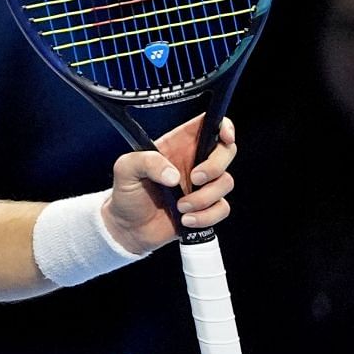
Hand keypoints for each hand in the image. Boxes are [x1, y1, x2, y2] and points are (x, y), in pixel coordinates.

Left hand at [103, 113, 237, 252]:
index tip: (225, 137)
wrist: (127, 228)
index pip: (209, 125)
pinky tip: (185, 219)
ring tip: (180, 206)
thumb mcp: (126, 169)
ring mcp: (202, 185)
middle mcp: (194, 162)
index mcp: (178, 145)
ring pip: (226, 182)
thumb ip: (146, 162)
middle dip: (215, 166)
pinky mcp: (206, 207)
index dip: (224, 126)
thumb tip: (173, 175)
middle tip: (194, 179)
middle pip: (227, 152)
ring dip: (204, 198)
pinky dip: (205, 216)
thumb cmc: (126, 194)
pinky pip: (221, 208)